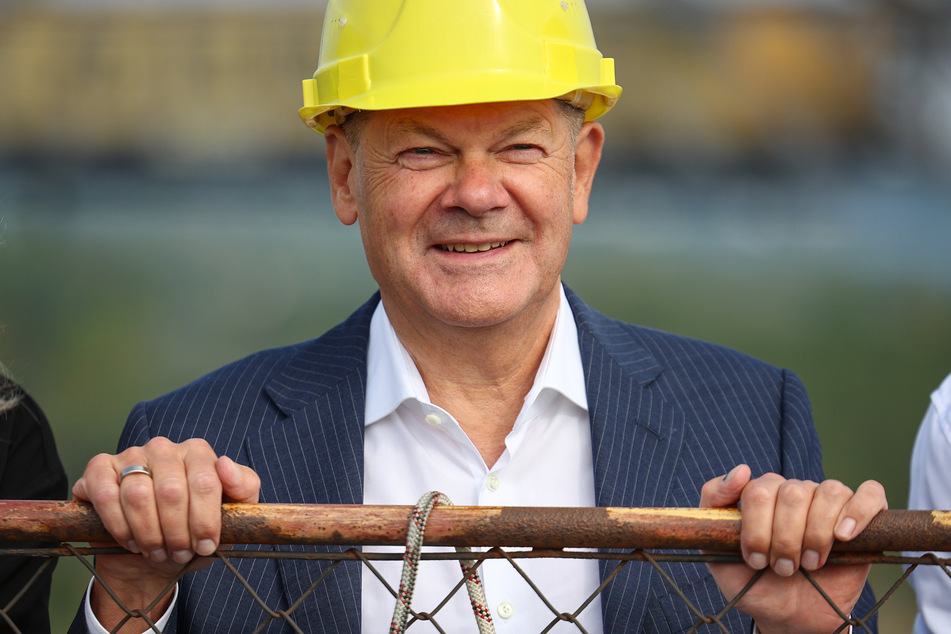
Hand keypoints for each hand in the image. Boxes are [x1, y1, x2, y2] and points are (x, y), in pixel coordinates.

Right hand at [72, 437, 260, 631]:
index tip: (206, 546)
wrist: (155, 556)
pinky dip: (118, 524)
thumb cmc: (195, 531)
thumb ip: (243, 487)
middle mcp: (164, 448)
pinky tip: (130, 540)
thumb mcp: (233, 513)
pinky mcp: (99, 470)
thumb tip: (225, 464)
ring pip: (138, 496)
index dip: (205, 520)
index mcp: (198, 452)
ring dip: (149, 534)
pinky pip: (105, 494)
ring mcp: (130, 455)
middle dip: (177, 532)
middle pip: (172, 491)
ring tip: (157, 551)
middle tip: (180, 552)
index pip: (206, 482)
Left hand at [700, 465, 886, 633]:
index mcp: (762, 494)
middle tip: (783, 568)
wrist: (788, 618)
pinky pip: (870, 494)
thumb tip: (741, 469)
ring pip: (830, 492)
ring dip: (817, 534)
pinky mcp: (863, 519)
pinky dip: (860, 511)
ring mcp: (828, 503)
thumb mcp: (716, 551)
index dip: (757, 529)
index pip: (759, 490)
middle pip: (794, 493)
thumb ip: (713, 503)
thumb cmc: (752, 583)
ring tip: (810, 563)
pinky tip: (844, 535)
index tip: (754, 560)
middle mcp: (796, 492)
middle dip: (786, 538)